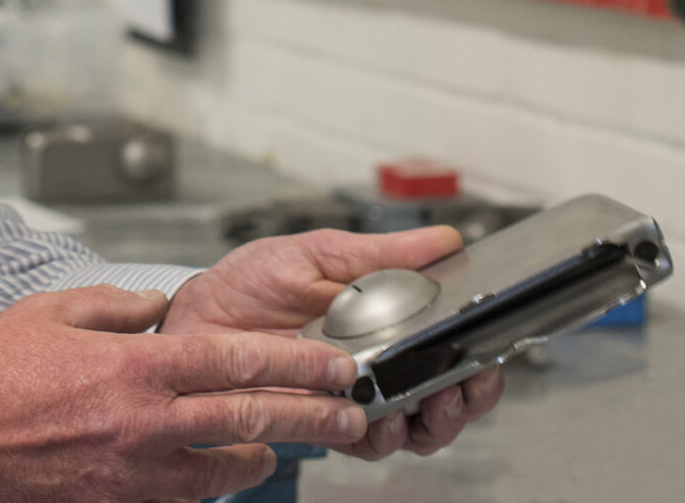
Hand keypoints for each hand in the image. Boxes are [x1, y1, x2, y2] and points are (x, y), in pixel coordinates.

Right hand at [0, 284, 369, 502]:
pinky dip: (209, 483)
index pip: (235, 359)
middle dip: (310, 414)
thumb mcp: (53, 310)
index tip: (335, 363)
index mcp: (133, 365)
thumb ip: (117, 305)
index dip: (296, 361)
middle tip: (350, 411)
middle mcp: (143, 422)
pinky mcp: (116, 502)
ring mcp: (133, 471)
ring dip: (264, 455)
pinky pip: (181, 496)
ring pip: (224, 469)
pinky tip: (223, 474)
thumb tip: (158, 306)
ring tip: (288, 444)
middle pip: (248, 419)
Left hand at [160, 227, 504, 461]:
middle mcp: (375, 370)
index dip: (478, 362)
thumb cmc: (252, 283)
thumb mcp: (320, 253)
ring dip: (426, 421)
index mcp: (384, 325)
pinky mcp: (320, 424)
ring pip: (411, 431)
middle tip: (461, 385)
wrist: (197, 314)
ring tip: (421, 400)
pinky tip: (372, 414)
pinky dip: (375, 432)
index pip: (449, 352)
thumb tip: (442, 240)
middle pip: (443, 402)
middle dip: (465, 400)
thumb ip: (382, 254)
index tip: (487, 356)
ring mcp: (349, 401)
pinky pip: (360, 443)